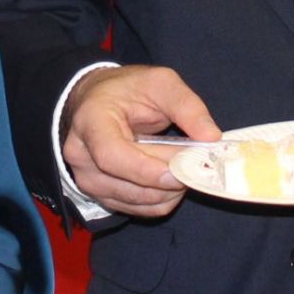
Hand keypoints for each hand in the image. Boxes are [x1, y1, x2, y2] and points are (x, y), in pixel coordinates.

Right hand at [62, 65, 219, 218]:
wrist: (98, 101)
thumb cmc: (128, 89)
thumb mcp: (160, 83)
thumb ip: (187, 106)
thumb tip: (211, 137)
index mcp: (90, 122)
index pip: (112, 156)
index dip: (146, 170)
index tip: (180, 171)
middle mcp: (81, 156)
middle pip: (127, 183)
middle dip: (168, 178)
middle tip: (198, 165)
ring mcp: (87, 180)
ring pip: (136, 201)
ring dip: (168, 191)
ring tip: (186, 168)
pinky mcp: (100, 195)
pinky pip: (138, 210)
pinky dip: (162, 199)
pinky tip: (173, 179)